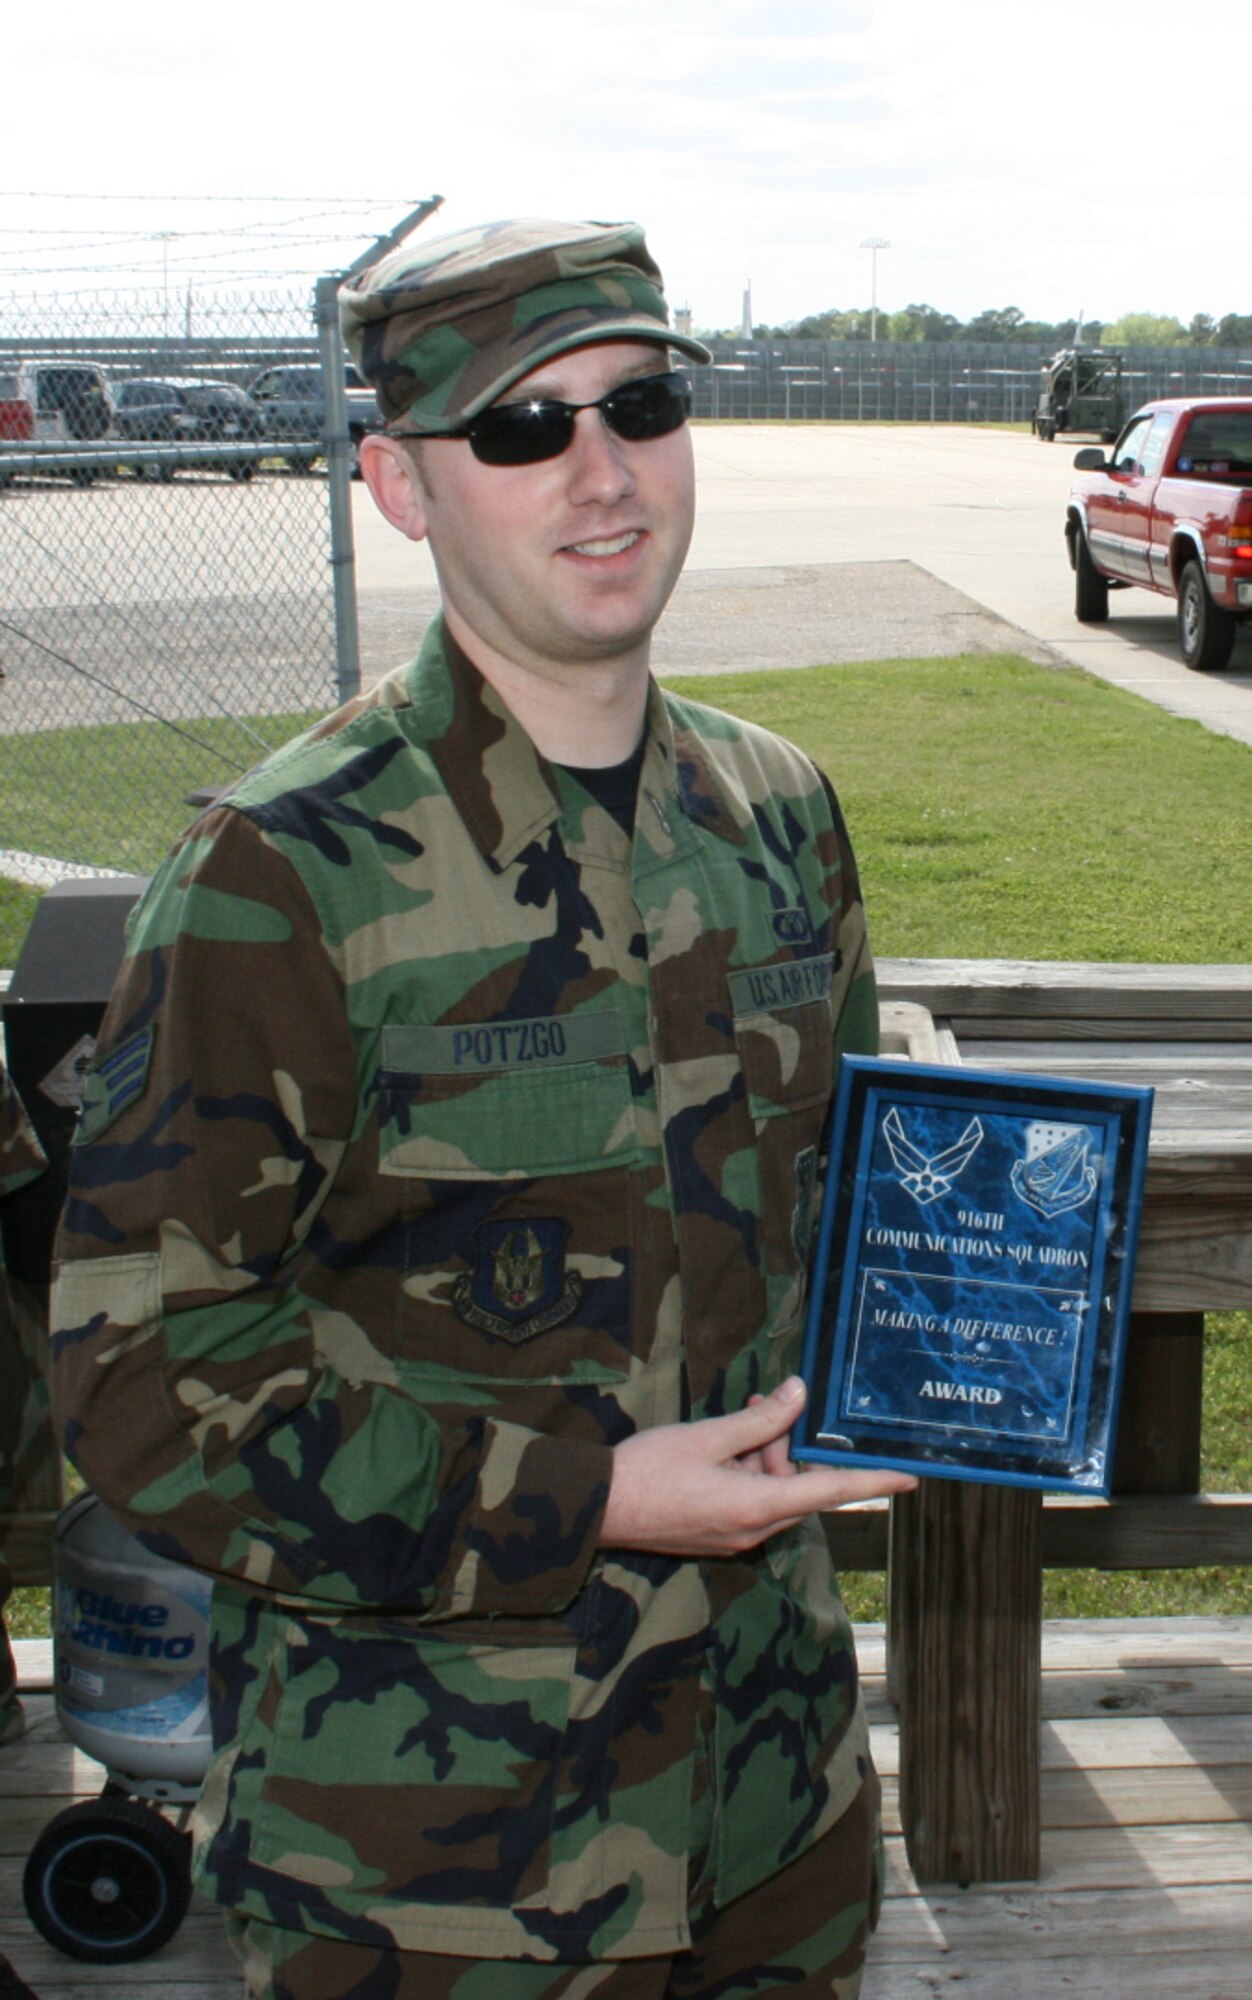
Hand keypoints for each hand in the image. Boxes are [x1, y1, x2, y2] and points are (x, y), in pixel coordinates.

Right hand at [598, 1375, 916, 1557]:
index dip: (875, 1481)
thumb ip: (759, 1420)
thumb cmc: (649, 1471)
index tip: (913, 1477)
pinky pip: (748, 1501)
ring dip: (762, 1456)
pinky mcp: (715, 1534)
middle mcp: (753, 1529)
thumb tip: (800, 1396)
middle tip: (771, 1405)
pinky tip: (722, 1446)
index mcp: (758, 1506)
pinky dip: (745, 1472)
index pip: (832, 1491)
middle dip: (787, 1447)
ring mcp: (733, 1536)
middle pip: (797, 1486)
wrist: (597, 1508)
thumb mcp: (707, 1436)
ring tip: (738, 1421)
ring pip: (771, 1491)